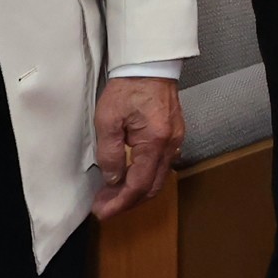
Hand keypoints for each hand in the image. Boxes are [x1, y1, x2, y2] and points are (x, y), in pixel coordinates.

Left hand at [89, 75, 184, 217]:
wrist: (149, 66)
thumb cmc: (127, 88)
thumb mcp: (108, 120)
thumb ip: (110, 153)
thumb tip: (113, 179)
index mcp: (154, 142)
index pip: (139, 185)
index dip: (120, 203)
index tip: (102, 211)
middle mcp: (170, 145)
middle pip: (153, 187)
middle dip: (127, 202)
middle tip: (104, 207)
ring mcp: (175, 141)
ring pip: (158, 179)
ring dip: (136, 192)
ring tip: (112, 195)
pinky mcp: (174, 136)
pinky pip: (161, 166)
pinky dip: (145, 178)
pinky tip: (128, 177)